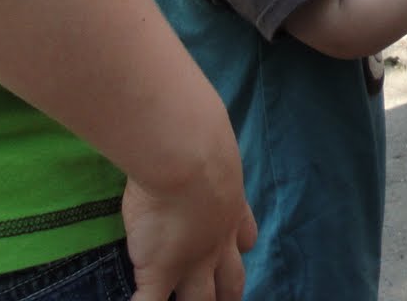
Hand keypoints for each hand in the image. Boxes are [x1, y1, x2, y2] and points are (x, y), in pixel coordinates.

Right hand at [121, 154, 255, 300]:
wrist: (185, 156)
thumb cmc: (198, 140)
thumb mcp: (213, 147)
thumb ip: (206, 153)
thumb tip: (195, 122)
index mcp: (232, 209)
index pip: (245, 236)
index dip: (239, 246)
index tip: (237, 249)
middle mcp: (218, 241)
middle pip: (232, 280)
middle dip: (228, 294)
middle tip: (224, 300)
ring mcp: (192, 260)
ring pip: (201, 299)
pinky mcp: (161, 270)